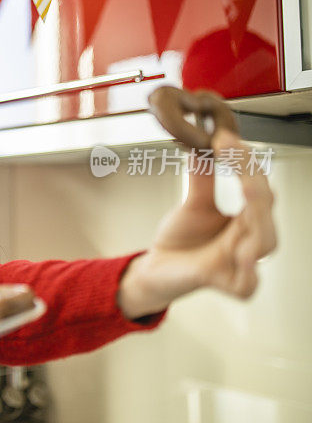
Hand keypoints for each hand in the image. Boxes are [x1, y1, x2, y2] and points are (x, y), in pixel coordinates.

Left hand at [118, 128, 277, 318]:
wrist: (158, 267)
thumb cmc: (183, 238)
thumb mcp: (194, 202)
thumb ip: (204, 175)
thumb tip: (205, 140)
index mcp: (247, 217)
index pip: (256, 186)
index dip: (245, 161)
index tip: (224, 138)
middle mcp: (250, 238)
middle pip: (264, 211)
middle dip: (254, 185)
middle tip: (239, 160)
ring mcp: (240, 262)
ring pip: (264, 244)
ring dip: (257, 220)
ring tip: (247, 196)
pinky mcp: (226, 283)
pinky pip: (246, 284)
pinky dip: (249, 274)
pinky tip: (244, 257)